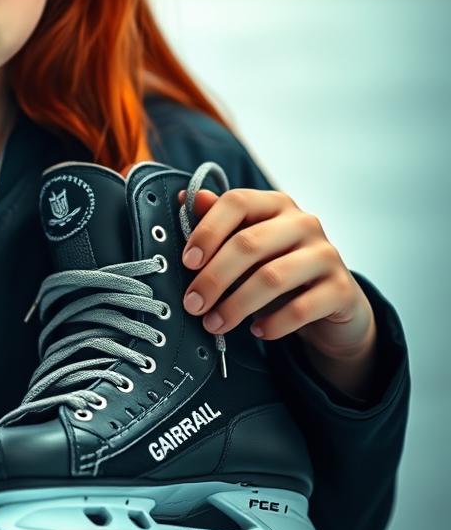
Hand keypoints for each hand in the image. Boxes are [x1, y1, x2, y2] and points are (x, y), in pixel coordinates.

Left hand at [175, 187, 376, 370]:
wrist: (332, 303)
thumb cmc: (278, 267)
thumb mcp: (247, 245)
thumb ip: (219, 222)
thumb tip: (186, 198)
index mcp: (275, 204)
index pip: (237, 202)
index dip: (208, 231)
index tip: (187, 262)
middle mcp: (303, 222)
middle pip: (248, 243)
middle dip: (214, 277)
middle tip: (192, 304)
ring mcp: (326, 254)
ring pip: (271, 277)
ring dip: (235, 305)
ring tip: (214, 324)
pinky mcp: (342, 289)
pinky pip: (301, 308)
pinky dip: (273, 323)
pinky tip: (257, 330)